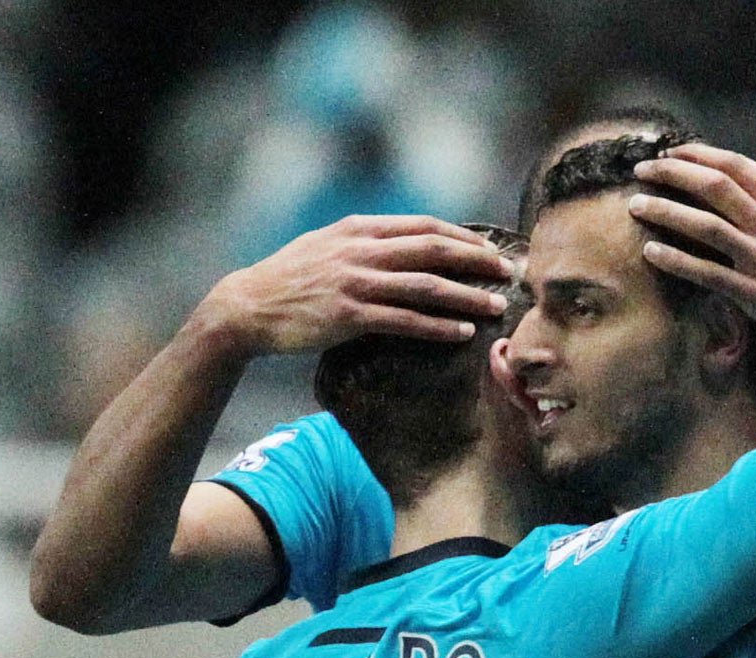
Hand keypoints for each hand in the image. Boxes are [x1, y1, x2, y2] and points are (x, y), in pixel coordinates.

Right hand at [196, 215, 511, 357]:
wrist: (247, 306)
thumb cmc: (287, 280)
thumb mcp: (325, 245)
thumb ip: (364, 242)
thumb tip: (401, 246)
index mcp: (360, 229)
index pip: (425, 226)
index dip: (464, 237)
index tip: (490, 250)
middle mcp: (362, 250)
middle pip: (434, 249)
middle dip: (477, 261)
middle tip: (508, 273)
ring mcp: (356, 282)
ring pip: (426, 285)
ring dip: (467, 296)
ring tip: (495, 306)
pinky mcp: (349, 316)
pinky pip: (405, 320)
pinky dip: (438, 326)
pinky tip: (461, 333)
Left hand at [628, 143, 755, 354]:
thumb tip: (751, 168)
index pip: (737, 167)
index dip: (700, 155)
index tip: (671, 153)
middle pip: (716, 187)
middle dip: (674, 173)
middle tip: (642, 171)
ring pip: (706, 225)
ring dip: (666, 212)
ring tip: (636, 205)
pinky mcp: (752, 292)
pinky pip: (707, 273)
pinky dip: (676, 261)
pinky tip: (650, 251)